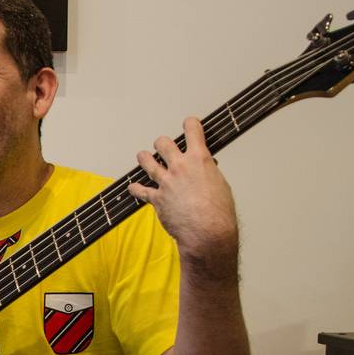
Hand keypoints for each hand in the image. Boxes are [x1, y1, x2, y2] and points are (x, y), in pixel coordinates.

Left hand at [129, 116, 238, 270]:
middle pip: (163, 143)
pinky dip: (135, 189)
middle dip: (162, 143)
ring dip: (144, 158)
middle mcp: (180, 166)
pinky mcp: (156, 198)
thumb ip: (207, 173)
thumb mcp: (220, 184)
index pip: (192, 130)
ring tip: (143, 156)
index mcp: (199, 159)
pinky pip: (140, 190)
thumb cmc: (218, 211)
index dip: (190, 124)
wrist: (207, 231)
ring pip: (147, 161)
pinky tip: (133, 187)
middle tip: (163, 146)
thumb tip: (204, 170)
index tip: (189, 123)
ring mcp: (166, 181)